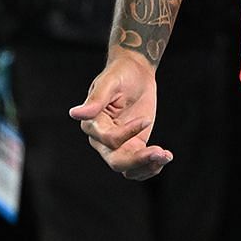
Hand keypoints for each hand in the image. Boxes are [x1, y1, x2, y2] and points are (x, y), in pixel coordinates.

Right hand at [69, 52, 171, 179]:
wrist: (136, 73)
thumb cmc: (120, 74)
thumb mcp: (110, 83)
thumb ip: (96, 100)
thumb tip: (75, 113)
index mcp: (92, 124)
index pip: (109, 139)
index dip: (128, 132)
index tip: (146, 119)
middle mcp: (101, 139)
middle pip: (116, 161)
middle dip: (139, 160)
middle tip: (161, 153)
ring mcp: (118, 145)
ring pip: (127, 168)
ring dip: (147, 167)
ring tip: (165, 156)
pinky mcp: (132, 145)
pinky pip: (137, 165)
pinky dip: (151, 165)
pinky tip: (165, 157)